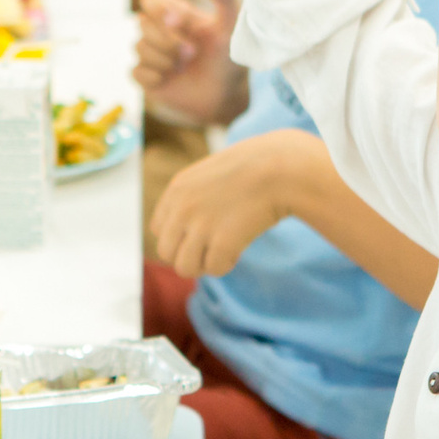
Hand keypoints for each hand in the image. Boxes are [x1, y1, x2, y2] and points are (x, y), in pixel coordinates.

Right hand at [135, 0, 242, 124]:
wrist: (226, 94)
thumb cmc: (229, 58)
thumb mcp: (232, 26)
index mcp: (176, 14)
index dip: (160, 9)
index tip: (180, 20)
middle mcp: (159, 32)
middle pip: (141, 23)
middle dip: (168, 40)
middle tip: (191, 53)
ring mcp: (151, 54)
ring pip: (138, 47)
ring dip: (165, 59)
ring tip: (184, 67)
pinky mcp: (146, 77)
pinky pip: (135, 72)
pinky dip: (155, 76)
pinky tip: (171, 80)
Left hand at [152, 129, 320, 277]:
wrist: (280, 168)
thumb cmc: (253, 170)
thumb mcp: (210, 174)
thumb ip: (192, 199)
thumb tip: (186, 234)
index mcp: (177, 189)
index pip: (158, 230)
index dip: (179, 238)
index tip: (200, 235)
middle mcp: (182, 209)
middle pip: (166, 253)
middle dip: (188, 256)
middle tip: (212, 248)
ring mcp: (200, 226)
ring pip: (185, 268)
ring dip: (205, 264)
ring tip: (224, 250)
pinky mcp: (221, 242)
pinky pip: (213, 269)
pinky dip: (226, 264)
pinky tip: (239, 248)